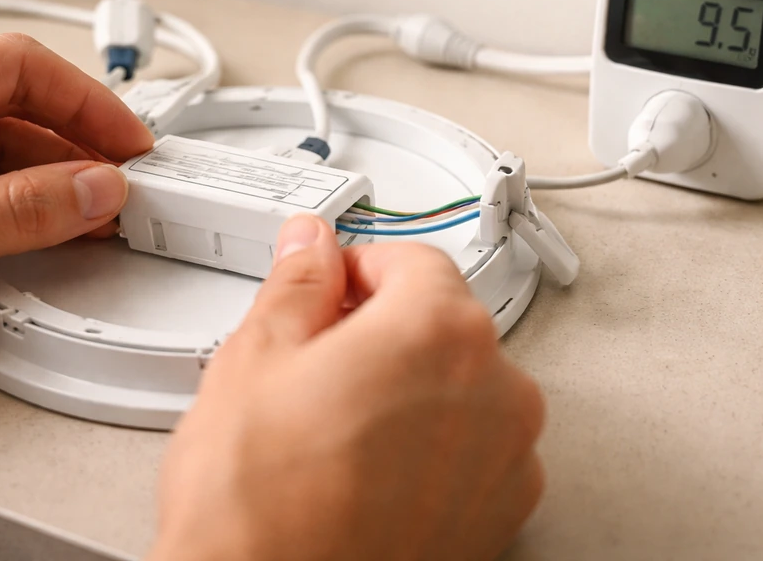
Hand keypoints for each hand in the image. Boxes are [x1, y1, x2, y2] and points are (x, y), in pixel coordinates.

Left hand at [0, 33, 153, 365]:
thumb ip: (15, 213)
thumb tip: (95, 189)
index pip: (17, 68)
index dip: (87, 105)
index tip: (133, 146)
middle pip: (7, 107)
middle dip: (71, 149)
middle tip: (120, 190)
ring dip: (42, 181)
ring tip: (89, 216)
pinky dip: (5, 205)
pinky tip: (35, 230)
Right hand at [153, 215, 544, 560]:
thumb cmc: (259, 510)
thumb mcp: (255, 359)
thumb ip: (298, 283)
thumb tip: (312, 248)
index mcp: (439, 332)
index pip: (413, 260)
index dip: (359, 268)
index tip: (331, 289)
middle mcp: (496, 391)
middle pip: (443, 322)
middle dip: (384, 328)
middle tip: (318, 361)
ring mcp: (507, 459)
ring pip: (459, 385)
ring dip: (409, 387)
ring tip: (336, 427)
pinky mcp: (501, 514)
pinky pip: (472, 447)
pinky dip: (432, 445)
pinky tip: (367, 469)